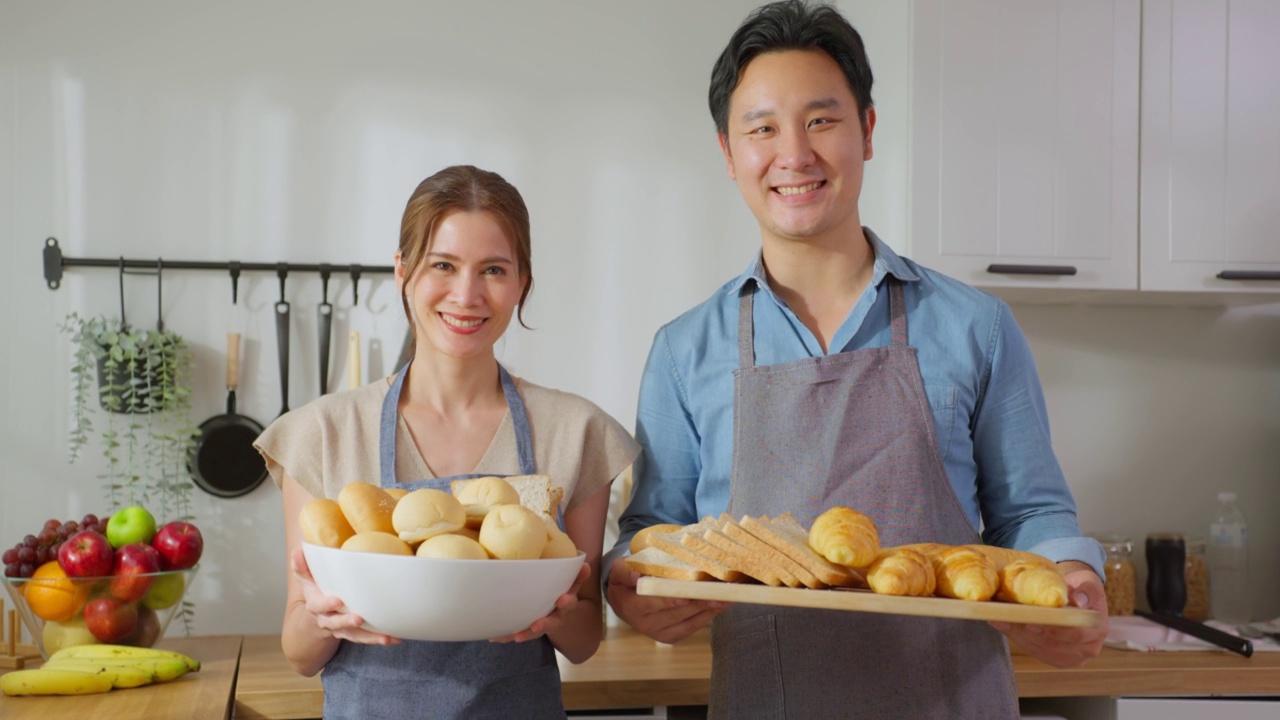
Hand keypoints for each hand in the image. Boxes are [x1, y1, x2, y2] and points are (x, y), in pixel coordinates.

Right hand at [290, 548, 399, 645]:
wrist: (316, 617)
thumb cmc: (315, 590)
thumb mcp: (306, 579)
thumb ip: (302, 566)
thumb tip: (298, 550)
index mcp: (315, 605)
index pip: (318, 606)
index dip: (326, 604)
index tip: (337, 601)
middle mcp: (327, 619)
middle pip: (336, 624)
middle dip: (347, 622)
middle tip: (359, 619)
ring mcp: (341, 629)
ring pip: (354, 635)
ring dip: (370, 637)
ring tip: (385, 638)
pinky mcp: (355, 633)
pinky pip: (366, 638)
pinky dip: (380, 638)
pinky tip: (395, 639)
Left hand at [490, 562, 592, 643]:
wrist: (557, 606)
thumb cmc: (561, 588)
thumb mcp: (571, 581)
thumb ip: (577, 574)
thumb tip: (585, 564)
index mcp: (565, 603)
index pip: (569, 603)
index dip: (566, 602)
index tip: (561, 599)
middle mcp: (555, 617)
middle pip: (553, 623)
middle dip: (545, 624)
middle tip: (536, 626)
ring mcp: (542, 624)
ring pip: (535, 632)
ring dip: (526, 634)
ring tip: (516, 636)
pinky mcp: (528, 629)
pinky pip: (518, 634)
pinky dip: (506, 636)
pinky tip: (495, 637)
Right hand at [606, 555, 726, 643]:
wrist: (624, 600)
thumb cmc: (625, 579)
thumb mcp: (619, 570)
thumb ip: (626, 571)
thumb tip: (637, 576)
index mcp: (630, 606)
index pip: (651, 603)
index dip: (669, 600)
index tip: (687, 595)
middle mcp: (644, 624)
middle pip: (675, 613)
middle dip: (698, 602)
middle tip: (719, 592)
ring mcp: (659, 633)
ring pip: (687, 621)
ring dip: (708, 609)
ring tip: (727, 596)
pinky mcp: (671, 637)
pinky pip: (692, 627)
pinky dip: (708, 615)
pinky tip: (721, 604)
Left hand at [990, 561, 1108, 667]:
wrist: (1075, 595)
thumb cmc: (1081, 587)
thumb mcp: (1087, 581)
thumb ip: (1086, 590)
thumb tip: (1079, 601)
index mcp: (1097, 630)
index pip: (1075, 634)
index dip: (1053, 630)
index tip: (1032, 622)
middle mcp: (1087, 648)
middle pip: (1054, 645)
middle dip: (1029, 633)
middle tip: (1008, 619)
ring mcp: (1071, 656)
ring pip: (1040, 650)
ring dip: (1018, 635)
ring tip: (1000, 619)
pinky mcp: (1055, 658)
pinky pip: (1034, 650)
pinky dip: (1017, 638)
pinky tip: (1004, 625)